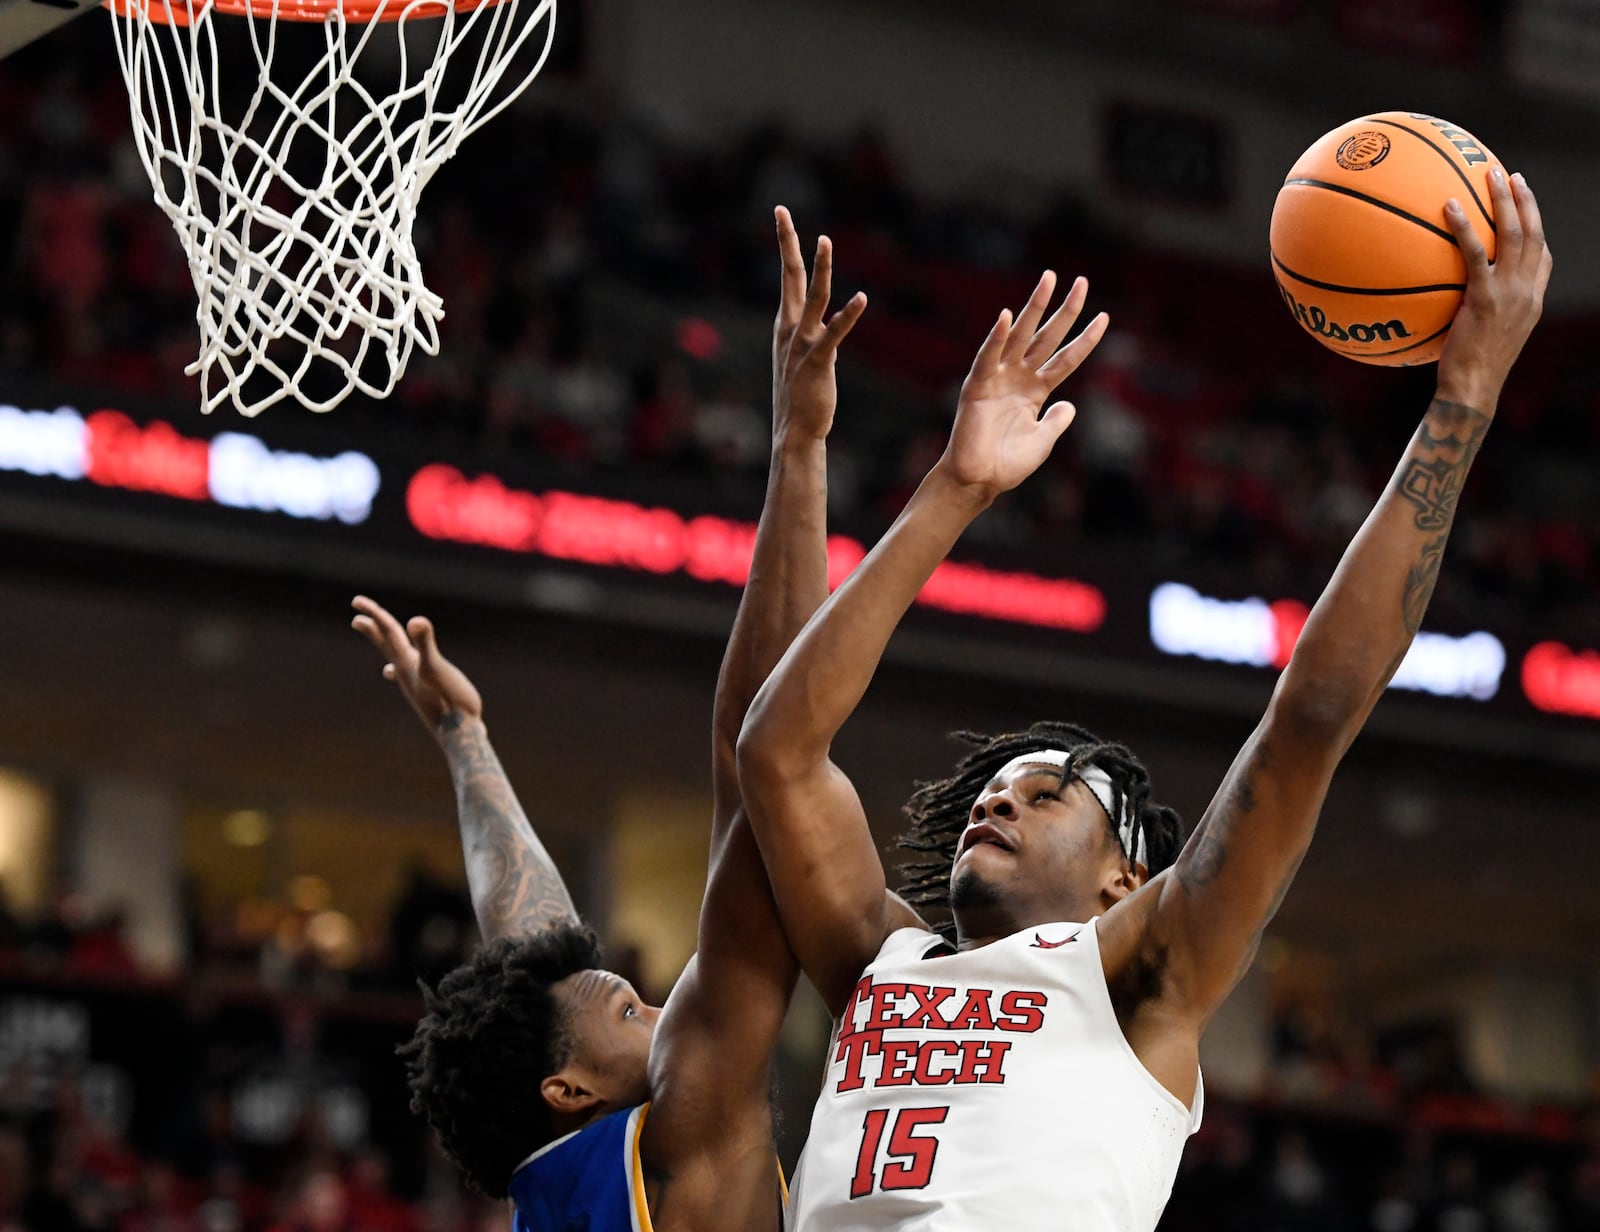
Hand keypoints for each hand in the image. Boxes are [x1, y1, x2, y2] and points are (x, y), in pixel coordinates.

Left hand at [351, 595, 481, 736]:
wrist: (458, 733)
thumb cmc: (450, 701)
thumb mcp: (437, 667)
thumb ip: (426, 644)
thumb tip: (416, 620)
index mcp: (407, 662)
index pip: (388, 631)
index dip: (375, 613)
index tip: (356, 600)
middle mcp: (406, 671)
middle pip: (386, 643)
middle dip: (372, 627)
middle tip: (357, 615)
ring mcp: (414, 682)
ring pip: (394, 656)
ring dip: (383, 643)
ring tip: (375, 636)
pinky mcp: (424, 691)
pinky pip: (405, 672)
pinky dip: (396, 665)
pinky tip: (392, 672)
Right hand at [772, 205, 866, 442]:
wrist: (794, 431)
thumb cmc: (800, 395)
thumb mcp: (799, 355)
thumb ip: (808, 331)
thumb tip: (821, 316)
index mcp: (786, 324)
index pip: (786, 275)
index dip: (785, 243)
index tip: (781, 213)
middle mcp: (790, 328)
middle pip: (788, 276)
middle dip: (786, 242)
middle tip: (781, 211)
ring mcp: (801, 344)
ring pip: (813, 298)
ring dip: (820, 268)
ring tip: (825, 240)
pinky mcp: (817, 362)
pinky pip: (834, 333)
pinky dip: (848, 315)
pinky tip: (861, 298)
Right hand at [935, 271, 1107, 499]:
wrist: (980, 480)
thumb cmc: (1008, 465)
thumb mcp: (1043, 441)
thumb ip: (1057, 421)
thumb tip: (1070, 405)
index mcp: (1036, 391)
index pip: (1066, 359)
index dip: (1086, 339)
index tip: (1105, 316)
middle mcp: (1019, 378)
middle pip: (1047, 337)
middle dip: (1064, 310)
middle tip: (1081, 281)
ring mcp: (999, 379)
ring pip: (1021, 336)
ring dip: (1034, 308)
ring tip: (1049, 280)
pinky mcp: (977, 385)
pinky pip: (989, 358)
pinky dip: (997, 338)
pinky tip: (1007, 317)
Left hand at [1437, 169, 1551, 410]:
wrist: (1473, 390)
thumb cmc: (1468, 373)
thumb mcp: (1482, 339)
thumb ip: (1478, 314)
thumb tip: (1453, 304)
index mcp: (1531, 301)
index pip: (1542, 258)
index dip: (1536, 229)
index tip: (1525, 206)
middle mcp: (1527, 292)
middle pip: (1534, 233)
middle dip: (1524, 200)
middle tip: (1510, 175)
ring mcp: (1510, 293)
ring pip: (1515, 233)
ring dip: (1504, 199)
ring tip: (1491, 173)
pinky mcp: (1485, 297)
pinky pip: (1476, 253)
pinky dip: (1464, 227)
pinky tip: (1449, 206)